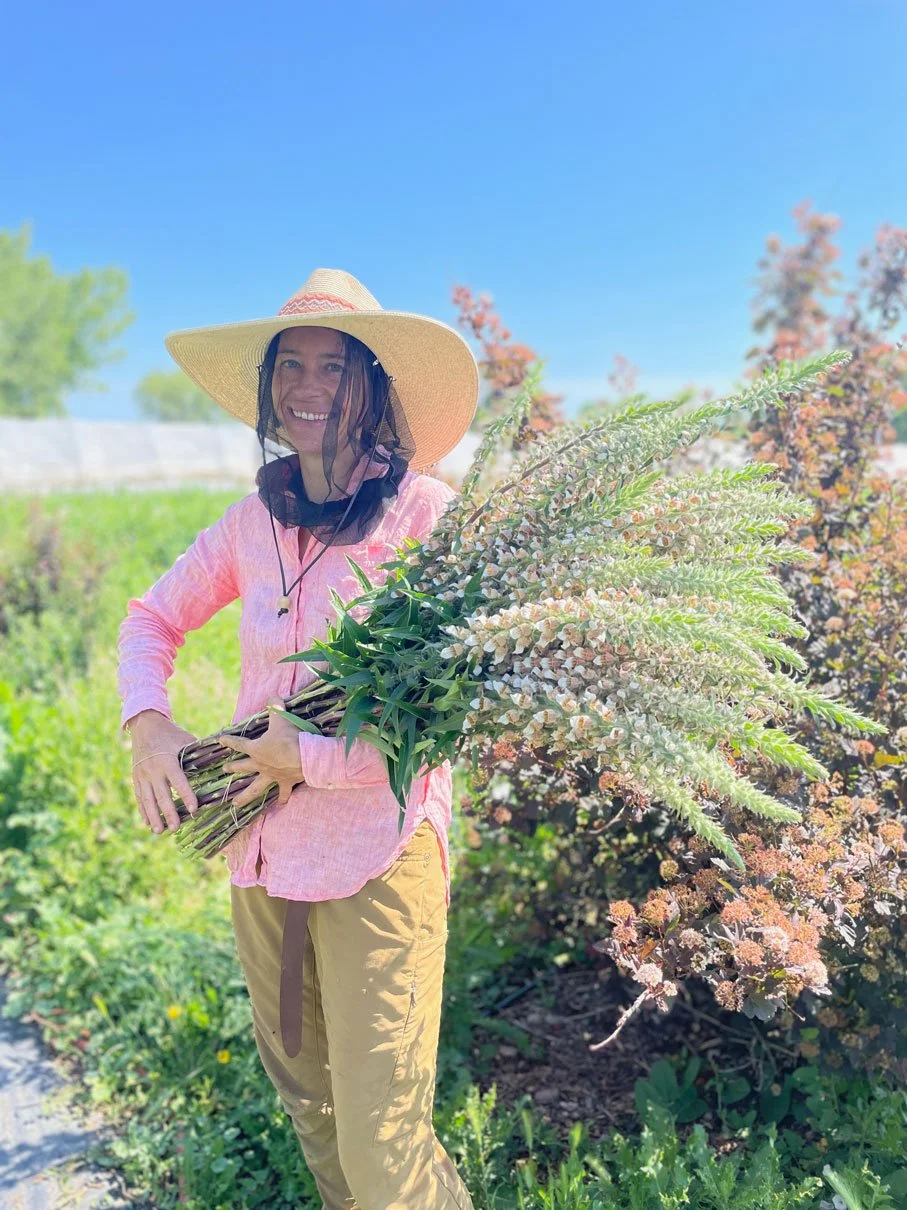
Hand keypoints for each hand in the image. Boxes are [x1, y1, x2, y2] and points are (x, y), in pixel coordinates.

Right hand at [129, 710, 198, 834]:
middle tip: (176, 828)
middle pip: (161, 795)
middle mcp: (153, 769)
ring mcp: (142, 774)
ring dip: (153, 816)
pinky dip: (143, 810)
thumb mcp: (185, 739)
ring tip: (159, 831)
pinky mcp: (136, 777)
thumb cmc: (170, 733)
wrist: (144, 725)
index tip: (193, 809)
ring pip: (147, 799)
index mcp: (167, 760)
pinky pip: (139, 796)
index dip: (186, 795)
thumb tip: (223, 757)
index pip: (178, 781)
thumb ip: (198, 752)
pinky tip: (148, 823)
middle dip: (168, 813)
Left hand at [221, 698, 304, 809]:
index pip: (239, 744)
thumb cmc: (290, 736)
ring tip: (236, 804)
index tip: (219, 740)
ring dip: (245, 797)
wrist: (304, 756)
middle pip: (243, 768)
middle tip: (224, 770)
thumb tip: (273, 693)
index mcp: (256, 749)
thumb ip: (275, 704)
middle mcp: (261, 765)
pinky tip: (281, 805)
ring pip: (255, 788)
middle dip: (233, 768)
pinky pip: (283, 793)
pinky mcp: (285, 782)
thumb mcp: (281, 717)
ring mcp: (272, 776)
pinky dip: (283, 799)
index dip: (229, 741)